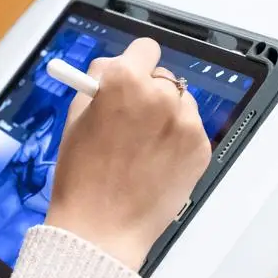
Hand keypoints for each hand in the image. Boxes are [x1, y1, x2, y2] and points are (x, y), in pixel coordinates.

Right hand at [44, 37, 210, 272]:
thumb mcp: (76, 118)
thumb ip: (98, 84)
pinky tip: (155, 163)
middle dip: (147, 92)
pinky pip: (190, 130)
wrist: (102, 229)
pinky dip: (176, 140)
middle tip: (130, 121)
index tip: (128, 78)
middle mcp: (161, 95)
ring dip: (165, 115)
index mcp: (125, 81)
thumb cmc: (81, 176)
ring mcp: (186, 122)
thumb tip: (113, 67)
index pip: (145, 49)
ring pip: (180, 102)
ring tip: (142, 147)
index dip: (133, 64)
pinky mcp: (201, 148)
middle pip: (162, 76)